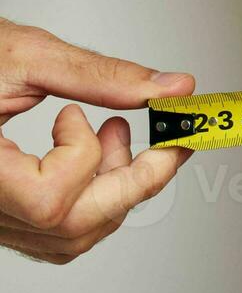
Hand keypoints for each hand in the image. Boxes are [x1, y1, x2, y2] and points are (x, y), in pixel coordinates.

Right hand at [0, 19, 194, 263]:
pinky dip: (91, 199)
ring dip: (114, 189)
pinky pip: (56, 232)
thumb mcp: (26, 55)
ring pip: (69, 237)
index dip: (86, 159)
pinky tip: (93, 155)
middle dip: (131, 183)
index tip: (105, 121)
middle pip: (70, 228)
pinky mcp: (0, 215)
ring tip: (115, 134)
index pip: (47, 201)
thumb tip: (173, 89)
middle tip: (165, 145)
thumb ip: (101, 77)